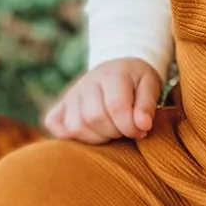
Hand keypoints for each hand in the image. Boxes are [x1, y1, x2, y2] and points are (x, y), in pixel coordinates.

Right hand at [43, 57, 161, 143]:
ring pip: (75, 126)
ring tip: (111, 131)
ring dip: (96, 137)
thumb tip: (142, 126)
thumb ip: (147, 105)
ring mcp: (71, 94)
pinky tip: (89, 132)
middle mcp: (86, 83)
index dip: (130, 126)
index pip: (115, 107)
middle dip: (114, 132)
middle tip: (126, 130)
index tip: (142, 131)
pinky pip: (54, 124)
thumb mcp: (150, 85)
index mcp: (111, 74)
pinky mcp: (61, 104)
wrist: (118, 68)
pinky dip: (69, 134)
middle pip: (93, 118)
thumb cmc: (136, 81)